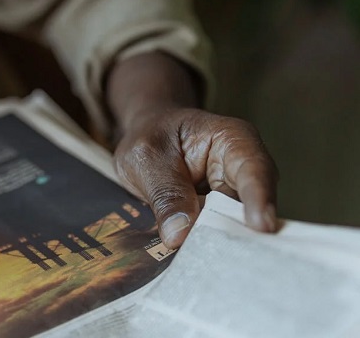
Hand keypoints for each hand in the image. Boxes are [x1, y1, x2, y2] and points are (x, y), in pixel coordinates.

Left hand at [107, 51, 277, 248]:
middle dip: (242, 234)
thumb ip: (165, 193)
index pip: (253, 169)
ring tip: (208, 267)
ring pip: (235, 228)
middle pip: (251, 206)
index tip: (261, 227)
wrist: (142, 142)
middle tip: (230, 262)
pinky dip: (206, 250)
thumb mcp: (147, 159)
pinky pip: (216, 237)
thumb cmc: (149, 137)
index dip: (259, 198)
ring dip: (220, 247)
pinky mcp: (218, 219)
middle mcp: (241, 171)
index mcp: (232, 140)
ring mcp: (232, 198)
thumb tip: (180, 235)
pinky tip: (195, 265)